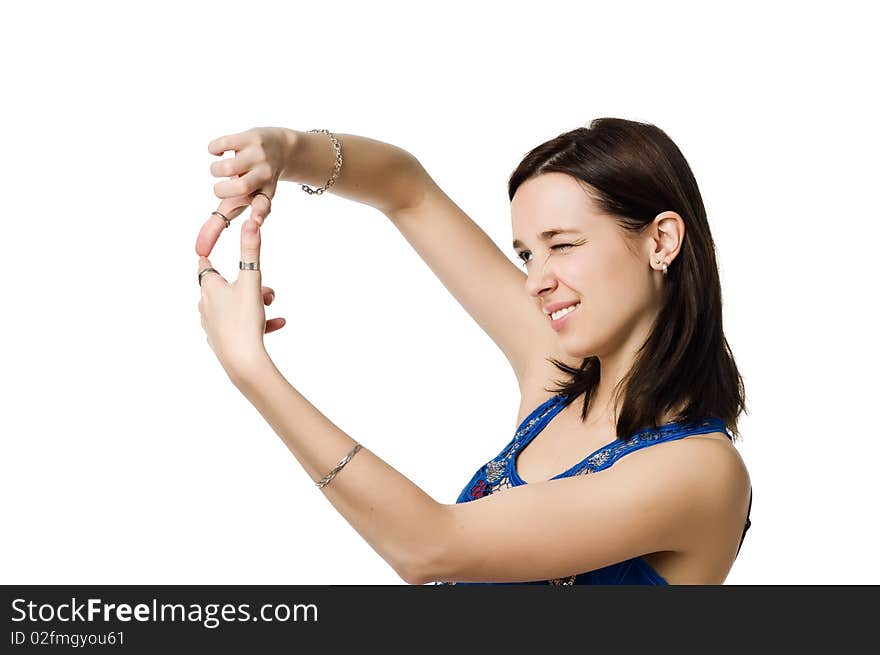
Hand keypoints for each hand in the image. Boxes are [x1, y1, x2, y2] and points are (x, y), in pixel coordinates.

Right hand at [195, 127, 289, 256]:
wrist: (282, 148)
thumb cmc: (255, 182)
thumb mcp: (241, 203)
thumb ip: (220, 224)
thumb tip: (199, 251)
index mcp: (265, 194)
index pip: (263, 207)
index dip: (259, 214)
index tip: (254, 222)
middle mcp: (265, 176)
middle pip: (239, 188)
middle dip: (221, 190)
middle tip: (221, 188)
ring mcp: (258, 156)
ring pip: (227, 167)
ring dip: (216, 170)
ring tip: (221, 170)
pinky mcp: (250, 137)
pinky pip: (223, 144)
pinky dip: (214, 149)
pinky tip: (219, 153)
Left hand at [197, 218, 285, 382]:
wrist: (242, 361)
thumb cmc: (244, 320)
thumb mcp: (251, 281)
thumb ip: (251, 251)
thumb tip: (250, 222)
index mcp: (209, 288)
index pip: (204, 266)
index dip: (209, 258)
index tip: (209, 255)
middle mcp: (206, 305)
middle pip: (226, 287)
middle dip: (248, 284)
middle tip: (267, 290)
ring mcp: (213, 324)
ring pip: (235, 306)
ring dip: (255, 303)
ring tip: (272, 306)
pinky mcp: (222, 340)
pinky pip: (241, 325)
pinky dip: (258, 322)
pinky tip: (278, 324)